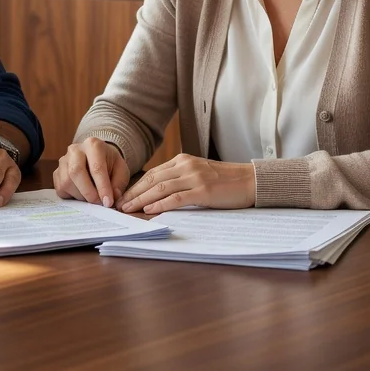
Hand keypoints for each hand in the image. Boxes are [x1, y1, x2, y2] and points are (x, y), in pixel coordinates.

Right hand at [53, 137, 129, 208]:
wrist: (97, 157)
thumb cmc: (110, 163)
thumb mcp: (121, 170)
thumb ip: (118, 184)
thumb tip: (112, 198)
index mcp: (93, 145)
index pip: (96, 167)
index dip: (102, 187)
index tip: (108, 202)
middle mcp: (75, 150)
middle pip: (76, 171)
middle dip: (88, 192)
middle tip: (98, 203)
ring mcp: (63, 161)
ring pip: (66, 182)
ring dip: (80, 196)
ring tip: (92, 198)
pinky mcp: (56, 172)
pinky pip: (60, 189)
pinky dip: (72, 197)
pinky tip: (82, 195)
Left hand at [117, 154, 255, 213]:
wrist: (249, 181)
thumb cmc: (224, 181)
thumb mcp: (198, 174)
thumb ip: (180, 179)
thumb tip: (158, 193)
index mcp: (182, 160)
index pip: (153, 173)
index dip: (136, 185)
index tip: (123, 196)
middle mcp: (185, 166)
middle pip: (152, 179)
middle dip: (133, 193)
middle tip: (119, 205)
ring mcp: (194, 177)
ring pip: (160, 188)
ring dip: (141, 199)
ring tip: (128, 209)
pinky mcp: (203, 191)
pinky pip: (176, 197)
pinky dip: (161, 204)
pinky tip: (149, 210)